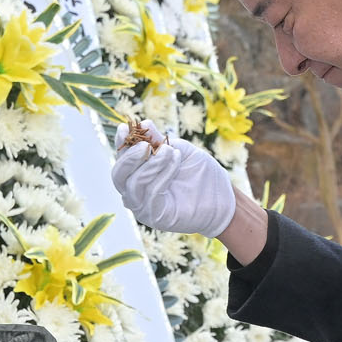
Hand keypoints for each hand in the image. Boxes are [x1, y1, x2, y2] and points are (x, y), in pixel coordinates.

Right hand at [111, 124, 238, 238]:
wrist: (223, 198)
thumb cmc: (200, 174)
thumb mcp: (179, 150)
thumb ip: (159, 140)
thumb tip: (144, 124)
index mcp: (137, 175)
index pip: (121, 160)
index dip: (120, 144)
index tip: (124, 128)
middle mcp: (135, 193)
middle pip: (119, 175)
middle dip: (129, 157)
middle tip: (146, 144)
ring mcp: (144, 208)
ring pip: (134, 185)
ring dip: (152, 164)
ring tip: (170, 152)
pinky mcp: (156, 217)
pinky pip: (151, 195)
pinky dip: (162, 175)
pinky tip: (175, 161)